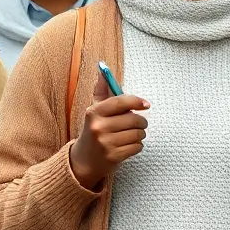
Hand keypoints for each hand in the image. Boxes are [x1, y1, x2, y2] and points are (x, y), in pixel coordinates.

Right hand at [68, 72, 149, 189]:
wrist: (84, 161)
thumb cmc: (93, 131)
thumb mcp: (94, 110)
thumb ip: (102, 90)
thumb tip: (103, 68)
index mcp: (94, 112)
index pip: (121, 101)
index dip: (136, 101)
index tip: (146, 105)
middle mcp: (98, 127)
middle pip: (133, 119)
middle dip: (141, 121)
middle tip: (139, 123)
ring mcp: (105, 143)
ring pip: (137, 134)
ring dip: (140, 134)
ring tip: (133, 135)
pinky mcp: (113, 157)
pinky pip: (137, 147)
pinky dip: (137, 146)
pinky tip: (129, 145)